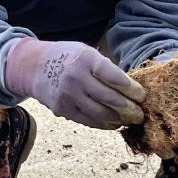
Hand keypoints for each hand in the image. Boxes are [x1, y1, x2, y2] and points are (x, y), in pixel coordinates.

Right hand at [4, 39, 145, 129]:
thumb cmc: (68, 57)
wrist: (34, 66)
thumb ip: (106, 68)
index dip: (133, 90)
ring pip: (101, 114)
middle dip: (130, 109)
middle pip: (110, 99)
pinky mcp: (63, 109)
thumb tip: (131, 88)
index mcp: (86, 59)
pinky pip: (89, 121)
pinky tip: (114, 123)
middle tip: (141, 113)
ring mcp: (68, 95)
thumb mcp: (87, 52)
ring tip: (130, 120)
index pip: (115, 78)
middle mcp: (76, 78)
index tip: (142, 96)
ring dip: (120, 120)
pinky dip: (105, 125)